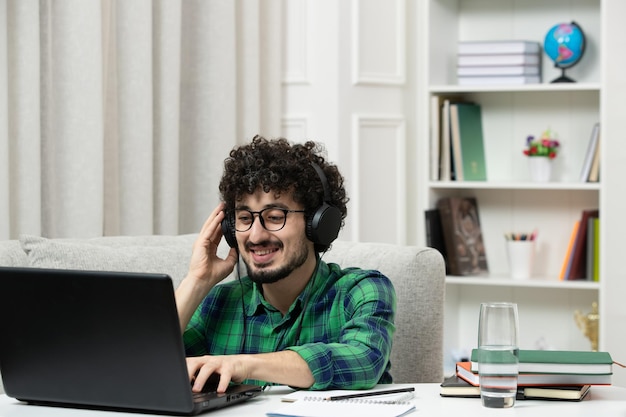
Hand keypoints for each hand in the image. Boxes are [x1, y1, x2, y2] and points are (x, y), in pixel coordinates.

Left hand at [186, 351, 313, 392]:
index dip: (179, 369)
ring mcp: (219, 362)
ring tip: (196, 389)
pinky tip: (220, 390)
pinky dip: (222, 383)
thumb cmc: (222, 370)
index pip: (186, 363)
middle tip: (182, 384)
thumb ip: (195, 377)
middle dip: (187, 373)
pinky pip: (225, 375)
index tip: (172, 379)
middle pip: (195, 363)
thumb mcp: (207, 373)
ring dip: (201, 379)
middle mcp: (208, 360)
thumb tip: (182, 387)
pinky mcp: (230, 367)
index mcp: (200, 361)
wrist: (243, 364)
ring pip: (208, 368)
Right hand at [187, 203, 237, 286]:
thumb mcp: (228, 263)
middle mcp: (204, 243)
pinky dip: (215, 222)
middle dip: (218, 215)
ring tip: (222, 206)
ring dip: (216, 215)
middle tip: (224, 205)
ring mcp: (201, 242)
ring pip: (209, 225)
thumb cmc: (213, 275)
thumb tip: (237, 248)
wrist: (204, 281)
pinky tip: (220, 215)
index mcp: (209, 247)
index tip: (228, 216)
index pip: (217, 232)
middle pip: (212, 226)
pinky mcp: (200, 243)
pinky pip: (209, 230)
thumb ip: (233, 255)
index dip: (222, 224)